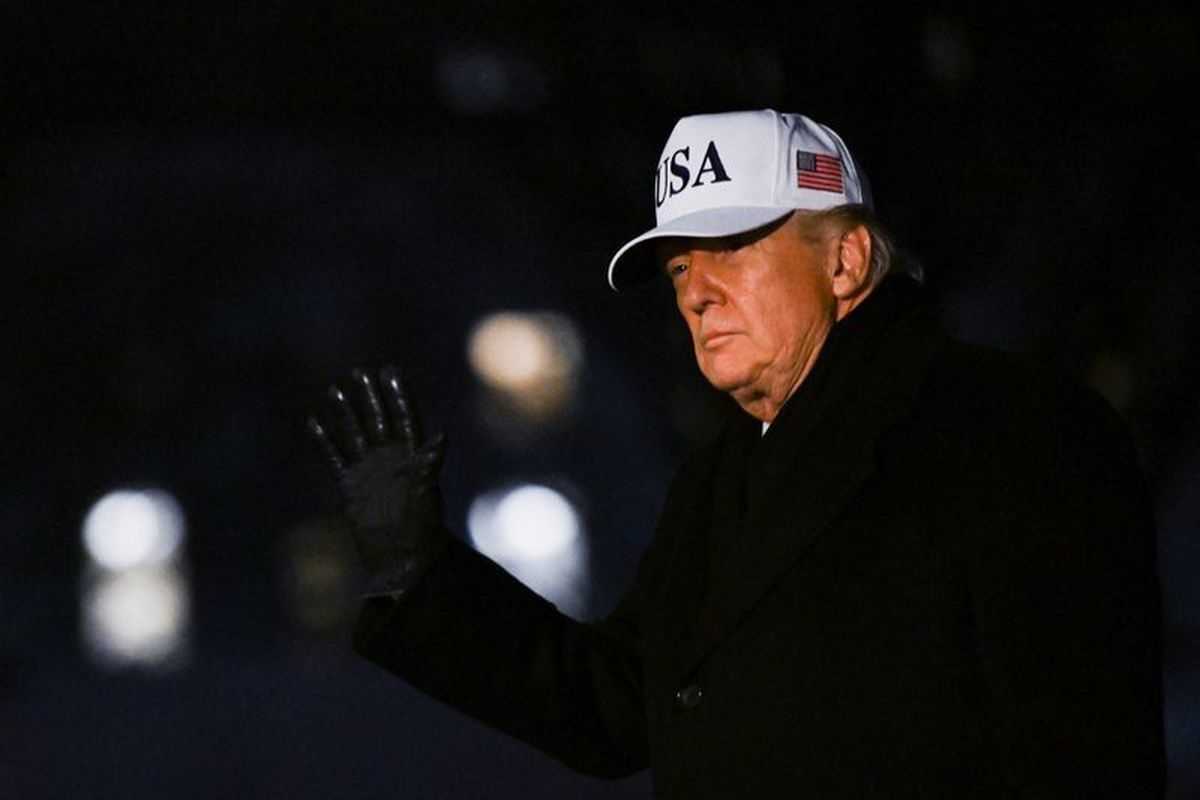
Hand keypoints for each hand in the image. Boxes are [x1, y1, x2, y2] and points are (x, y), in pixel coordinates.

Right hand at [307, 365, 448, 596]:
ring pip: (354, 434)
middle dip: (369, 396)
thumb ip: (430, 464)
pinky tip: (313, 422)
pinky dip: (324, 441)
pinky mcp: (350, 486)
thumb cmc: (423, 528)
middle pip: (378, 420)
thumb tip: (442, 437)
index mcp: (412, 456)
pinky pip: (334, 457)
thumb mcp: (427, 493)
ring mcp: (369, 470)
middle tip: (359, 371)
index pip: (404, 418)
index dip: (397, 396)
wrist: (403, 558)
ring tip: (333, 389)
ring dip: (344, 413)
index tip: (389, 371)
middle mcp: (390, 458)